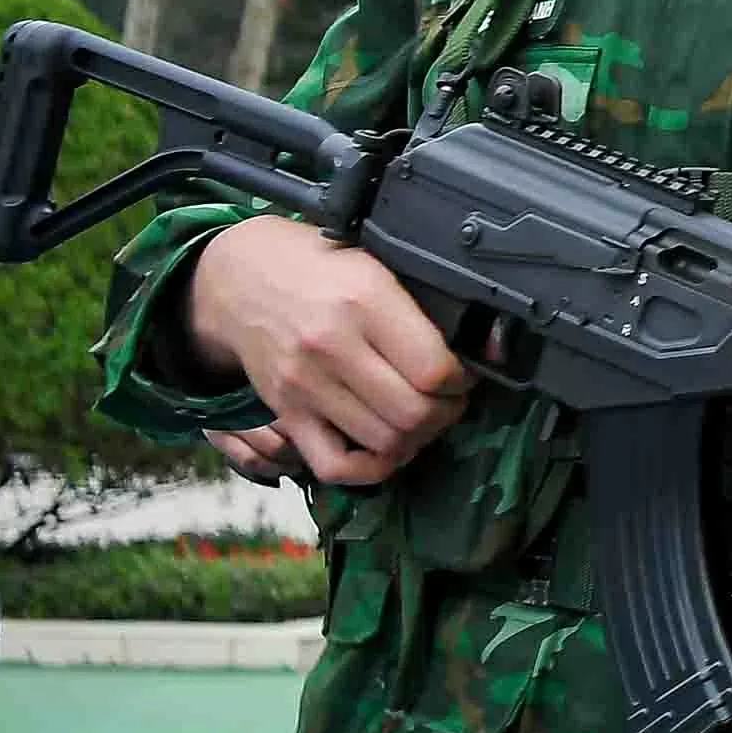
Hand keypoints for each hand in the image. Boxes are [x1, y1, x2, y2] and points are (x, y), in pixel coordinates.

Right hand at [184, 218, 469, 486]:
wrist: (240, 278)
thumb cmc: (320, 267)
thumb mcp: (379, 265)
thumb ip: (426, 307)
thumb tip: (491, 348)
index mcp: (365, 301)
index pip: (432, 369)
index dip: (462, 380)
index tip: (464, 374)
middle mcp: (332, 347)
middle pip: (412, 414)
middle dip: (447, 414)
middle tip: (450, 401)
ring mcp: (305, 385)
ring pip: (383, 443)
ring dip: (417, 439)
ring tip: (423, 418)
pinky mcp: (285, 413)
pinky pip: (335, 464)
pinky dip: (371, 468)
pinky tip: (388, 448)